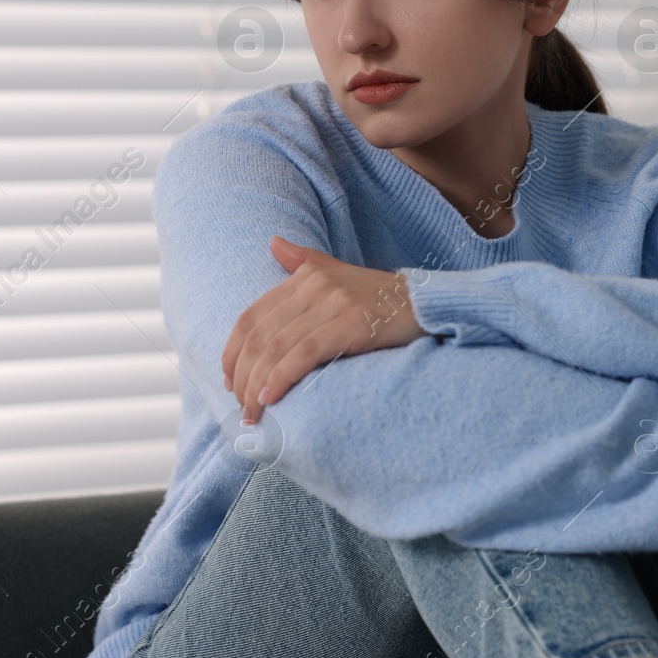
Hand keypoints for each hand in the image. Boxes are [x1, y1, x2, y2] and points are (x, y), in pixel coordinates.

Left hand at [222, 235, 426, 423]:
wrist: (428, 304)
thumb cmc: (381, 297)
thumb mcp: (341, 273)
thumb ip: (305, 261)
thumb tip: (273, 243)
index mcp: (305, 276)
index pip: (252, 316)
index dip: (233, 352)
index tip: (230, 382)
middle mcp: (314, 285)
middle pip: (260, 336)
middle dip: (243, 376)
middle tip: (241, 407)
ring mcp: (333, 304)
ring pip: (277, 348)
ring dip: (257, 385)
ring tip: (254, 413)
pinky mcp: (351, 324)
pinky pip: (304, 354)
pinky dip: (281, 378)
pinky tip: (271, 398)